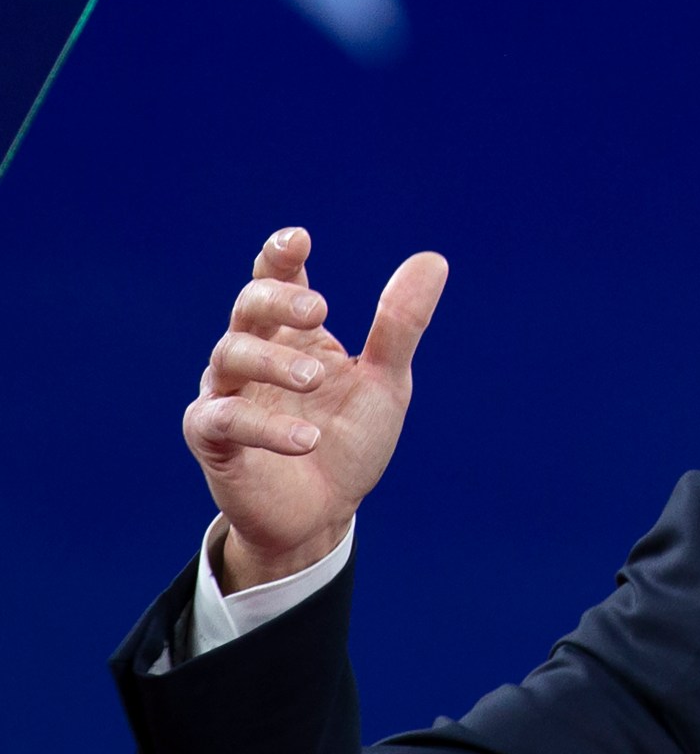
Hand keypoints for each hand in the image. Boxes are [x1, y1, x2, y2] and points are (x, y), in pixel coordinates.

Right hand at [182, 229, 447, 590]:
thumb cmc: (349, 439)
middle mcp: (252, 356)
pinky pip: (225, 419)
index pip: (275, 280)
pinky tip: (306, 438)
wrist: (325, 513)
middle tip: (321, 312)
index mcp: (292, 336)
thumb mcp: (385, 381)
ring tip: (318, 378)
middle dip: (278, 301)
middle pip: (247, 308)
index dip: (279, 256)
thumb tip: (433, 260)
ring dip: (275, 362)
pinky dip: (265, 426)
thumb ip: (400, 325)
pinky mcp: (212, 439)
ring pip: (230, 356)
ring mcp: (227, 394)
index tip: (298, 240)